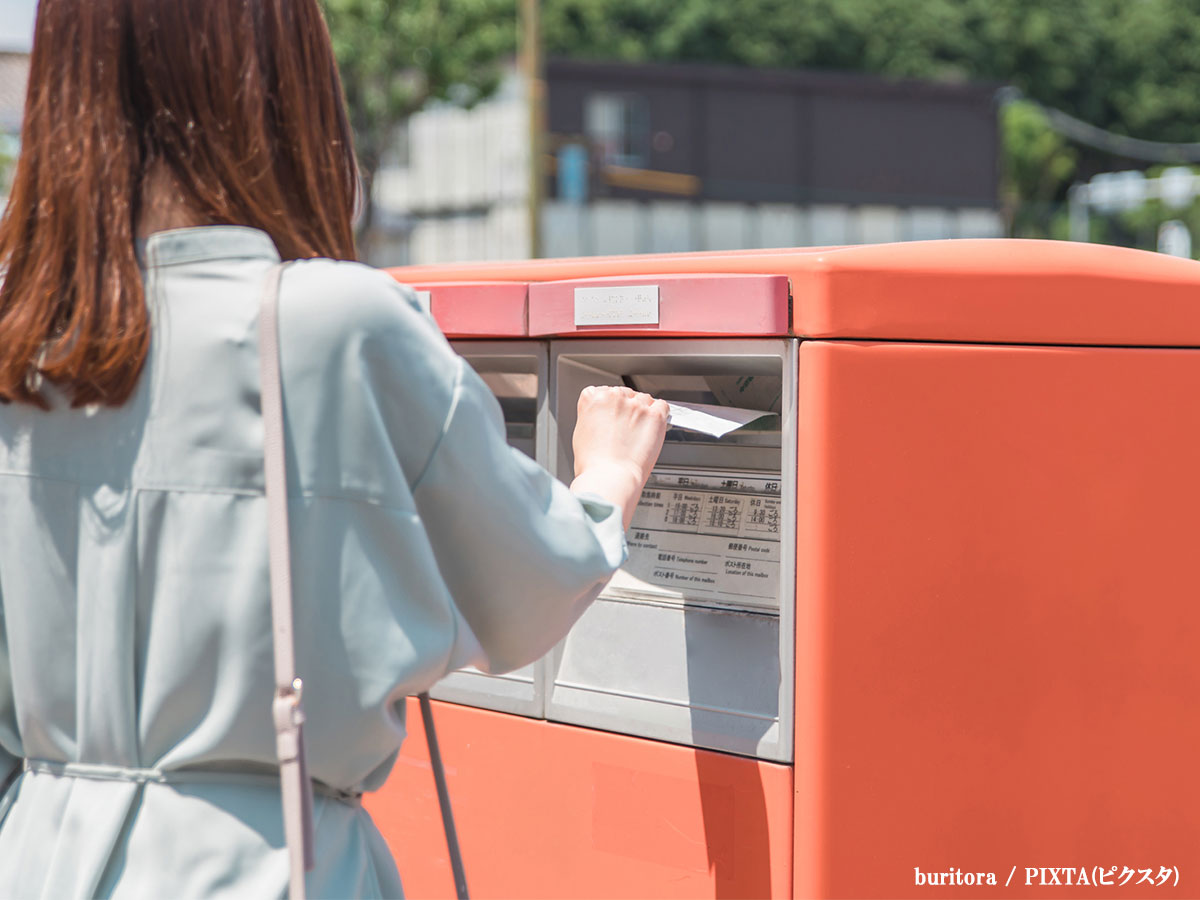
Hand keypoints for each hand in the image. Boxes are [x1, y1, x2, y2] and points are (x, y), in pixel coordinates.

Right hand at [570, 386, 668, 528]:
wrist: (609, 477)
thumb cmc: (593, 463)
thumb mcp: (581, 433)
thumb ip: (592, 416)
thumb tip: (601, 417)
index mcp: (593, 398)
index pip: (603, 390)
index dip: (609, 406)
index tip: (612, 416)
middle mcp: (614, 397)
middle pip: (625, 393)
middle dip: (626, 408)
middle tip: (625, 428)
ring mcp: (636, 405)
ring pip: (644, 399)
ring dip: (643, 411)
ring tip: (639, 431)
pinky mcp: (654, 415)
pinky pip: (662, 406)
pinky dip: (660, 414)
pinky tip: (653, 427)